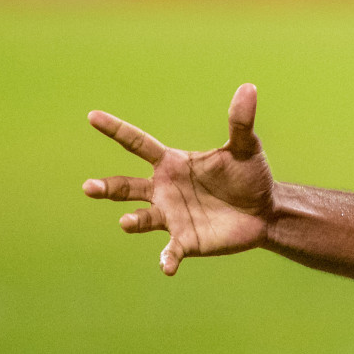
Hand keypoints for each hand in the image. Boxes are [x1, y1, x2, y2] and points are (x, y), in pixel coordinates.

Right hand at [83, 83, 274, 275]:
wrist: (264, 211)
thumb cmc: (249, 176)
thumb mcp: (246, 147)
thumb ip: (240, 121)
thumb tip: (249, 87)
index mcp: (172, 163)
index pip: (138, 143)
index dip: (116, 129)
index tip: (93, 116)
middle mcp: (164, 190)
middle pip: (126, 187)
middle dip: (106, 187)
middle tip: (88, 187)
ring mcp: (171, 216)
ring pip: (141, 218)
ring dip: (133, 221)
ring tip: (127, 222)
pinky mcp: (185, 241)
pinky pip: (170, 252)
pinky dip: (166, 259)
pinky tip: (167, 266)